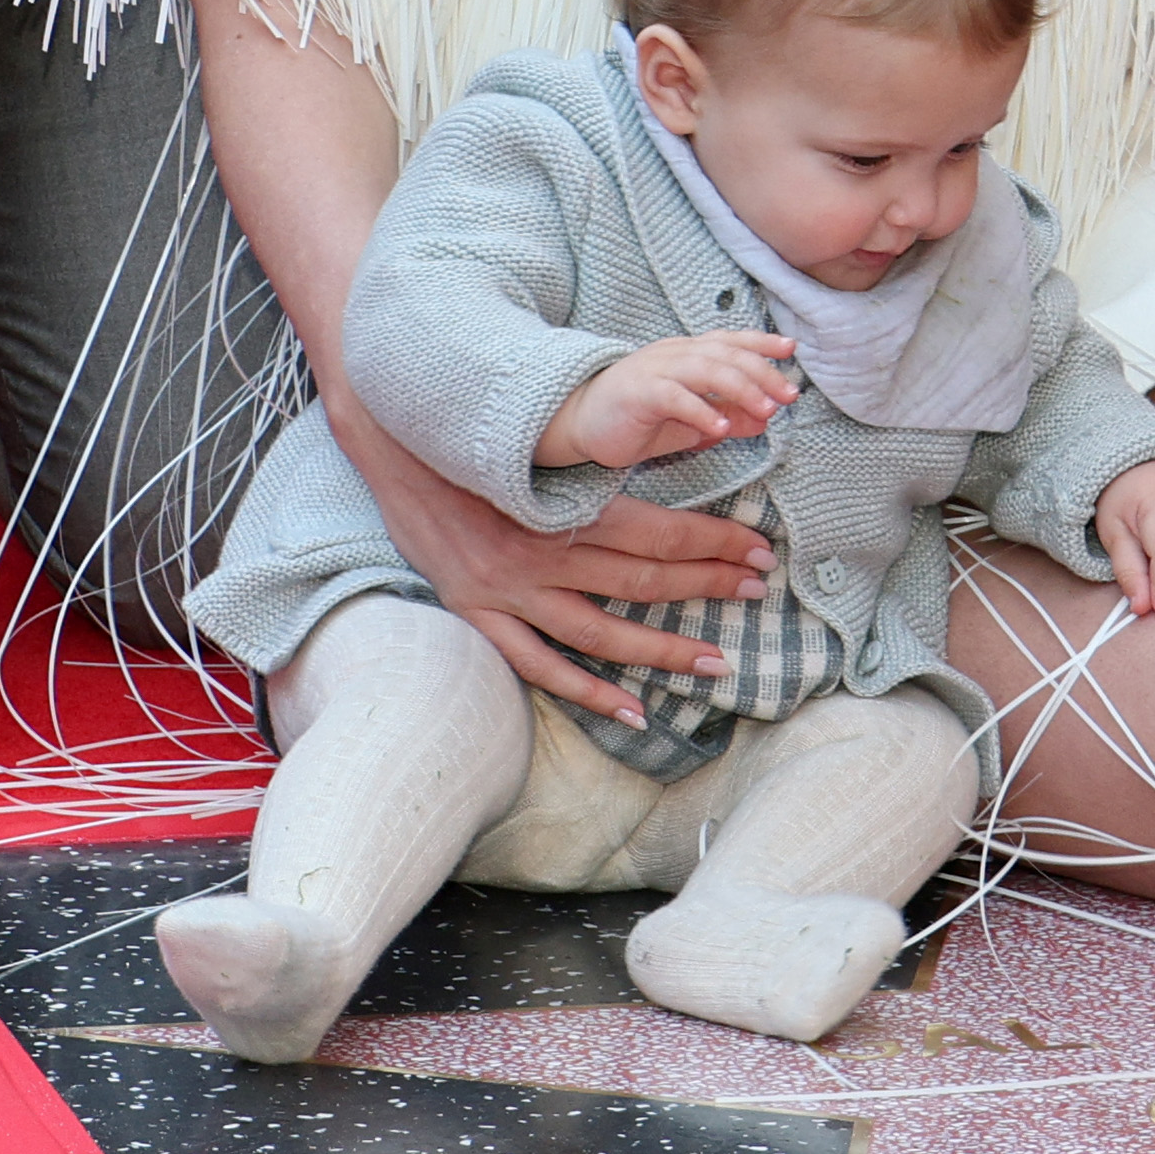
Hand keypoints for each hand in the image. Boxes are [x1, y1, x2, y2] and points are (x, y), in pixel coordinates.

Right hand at [338, 399, 776, 727]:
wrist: (395, 452)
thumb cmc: (478, 444)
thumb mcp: (542, 449)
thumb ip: (599, 466)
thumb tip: (676, 456)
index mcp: (564, 506)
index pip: (657, 531)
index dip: (713, 542)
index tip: (759, 548)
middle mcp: (542, 552)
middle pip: (641, 578)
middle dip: (707, 584)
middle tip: (757, 589)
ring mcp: (511, 592)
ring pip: (601, 630)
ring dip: (663, 648)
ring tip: (715, 660)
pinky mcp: (481, 617)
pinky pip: (541, 667)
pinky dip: (590, 692)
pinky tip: (635, 710)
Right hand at [540, 327, 798, 469]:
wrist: (578, 423)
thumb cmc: (636, 419)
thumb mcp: (690, 421)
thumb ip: (726, 415)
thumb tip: (766, 419)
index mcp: (687, 353)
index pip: (729, 340)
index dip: (760, 341)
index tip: (791, 348)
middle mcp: (674, 354)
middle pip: (725, 353)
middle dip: (762, 372)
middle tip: (789, 394)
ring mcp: (654, 369)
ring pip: (705, 368)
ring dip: (741, 388)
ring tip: (767, 410)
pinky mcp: (637, 392)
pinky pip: (674, 396)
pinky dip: (700, 409)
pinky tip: (721, 426)